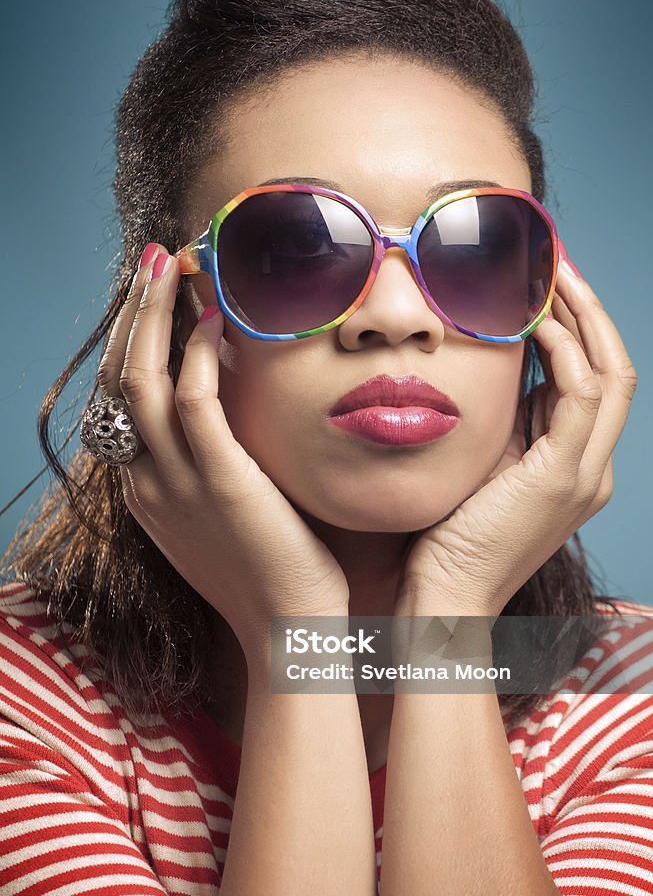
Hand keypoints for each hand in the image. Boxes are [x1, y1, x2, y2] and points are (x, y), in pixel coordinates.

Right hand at [95, 245, 349, 675]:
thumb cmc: (274, 571)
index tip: (154, 300)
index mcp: (149, 490)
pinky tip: (216, 318)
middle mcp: (148, 483)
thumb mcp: (229, 512)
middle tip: (151, 263)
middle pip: (120, 381)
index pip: (124, 401)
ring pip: (141, 381)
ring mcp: (176, 483)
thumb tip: (239, 397)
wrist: (290, 632)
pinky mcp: (219, 482)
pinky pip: (193, 404)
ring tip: (171, 265)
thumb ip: (221, 458)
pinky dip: (197, 356)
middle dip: (133, 317)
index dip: (134, 344)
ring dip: (153, 317)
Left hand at [394, 253, 637, 617]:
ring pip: (612, 374)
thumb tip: (491, 365)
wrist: (444, 598)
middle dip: (589, 311)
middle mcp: (593, 468)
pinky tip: (535, 318)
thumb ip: (500, 423)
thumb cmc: (448, 536)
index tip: (544, 285)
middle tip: (557, 262)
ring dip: (584, 316)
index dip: (576, 328)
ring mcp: (585, 474)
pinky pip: (580, 394)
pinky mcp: (563, 477)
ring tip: (552, 272)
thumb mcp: (482, 465)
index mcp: (574, 465)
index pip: (591, 380)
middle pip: (615, 368)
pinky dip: (566, 349)